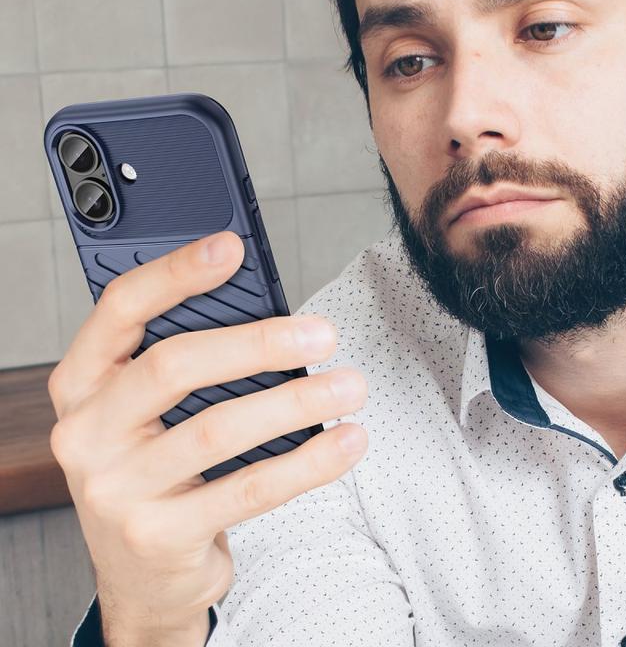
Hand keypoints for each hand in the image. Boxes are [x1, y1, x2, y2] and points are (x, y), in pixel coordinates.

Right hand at [48, 231, 367, 644]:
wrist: (142, 573)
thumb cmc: (156, 469)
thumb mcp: (149, 412)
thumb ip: (188, 363)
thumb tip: (271, 315)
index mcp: (83, 382)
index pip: (120, 308)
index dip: (176, 273)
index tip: (232, 246)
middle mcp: (87, 432)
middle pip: (174, 365)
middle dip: (258, 343)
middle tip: (322, 334)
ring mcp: (116, 489)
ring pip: (219, 428)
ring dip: (296, 401)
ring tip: (348, 386)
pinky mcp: (158, 536)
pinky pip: (248, 489)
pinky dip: (307, 462)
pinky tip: (345, 442)